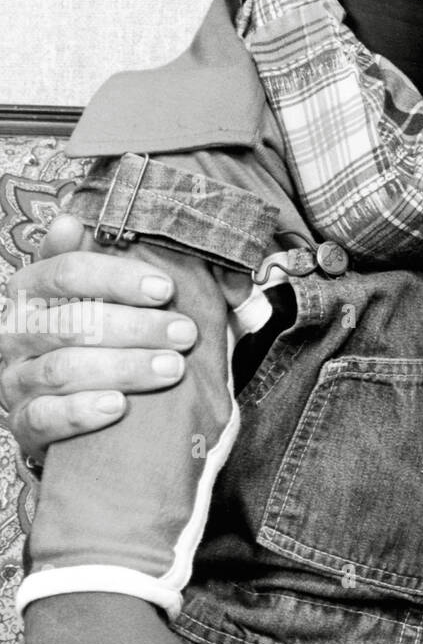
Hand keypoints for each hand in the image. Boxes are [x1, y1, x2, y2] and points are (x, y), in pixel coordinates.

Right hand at [0, 215, 213, 459]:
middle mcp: (15, 332)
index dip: (117, 278)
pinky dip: (82, 412)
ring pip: (63, 369)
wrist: (68, 399)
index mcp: (30, 290)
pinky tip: (119, 406)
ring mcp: (15, 379)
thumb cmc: (94, 332)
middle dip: (136, 327)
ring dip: (124, 368)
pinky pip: (44, 417)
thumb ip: (93, 259)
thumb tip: (70, 220)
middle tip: (185, 332)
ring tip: (172, 367)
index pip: (67, 273)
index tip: (166, 288)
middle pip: (72, 323)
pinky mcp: (22, 423)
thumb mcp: (96, 292)